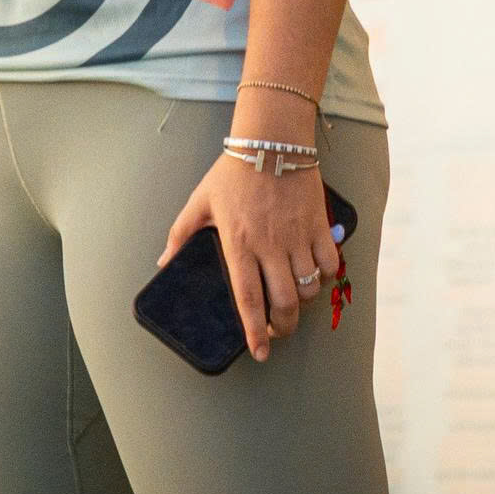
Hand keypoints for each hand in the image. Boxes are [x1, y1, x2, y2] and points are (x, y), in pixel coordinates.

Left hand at [160, 156, 341, 361]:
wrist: (271, 140)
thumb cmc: (233, 171)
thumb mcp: (199, 201)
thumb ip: (181, 234)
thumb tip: (164, 262)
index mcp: (238, 243)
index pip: (247, 298)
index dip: (254, 331)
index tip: (259, 353)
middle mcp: (270, 246)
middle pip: (284, 303)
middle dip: (283, 327)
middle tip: (278, 331)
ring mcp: (298, 237)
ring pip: (309, 288)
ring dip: (303, 302)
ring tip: (293, 300)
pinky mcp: (320, 226)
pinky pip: (331, 264)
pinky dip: (326, 276)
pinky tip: (315, 274)